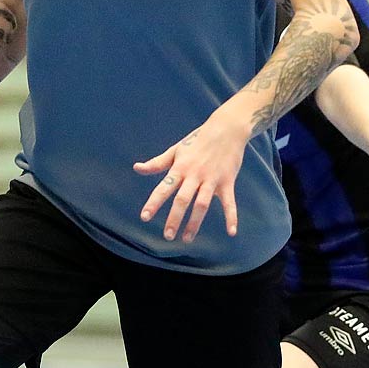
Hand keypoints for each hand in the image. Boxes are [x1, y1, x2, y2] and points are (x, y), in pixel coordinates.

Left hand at [134, 111, 249, 242]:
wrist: (226, 129)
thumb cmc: (197, 140)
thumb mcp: (176, 150)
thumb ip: (157, 163)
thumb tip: (136, 168)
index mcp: (180, 168)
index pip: (164, 187)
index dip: (154, 202)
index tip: (145, 217)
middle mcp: (195, 175)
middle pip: (183, 199)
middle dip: (174, 218)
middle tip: (167, 236)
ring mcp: (212, 179)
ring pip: (202, 204)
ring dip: (194, 223)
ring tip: (186, 239)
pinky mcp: (227, 182)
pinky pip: (230, 203)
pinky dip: (232, 217)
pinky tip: (231, 233)